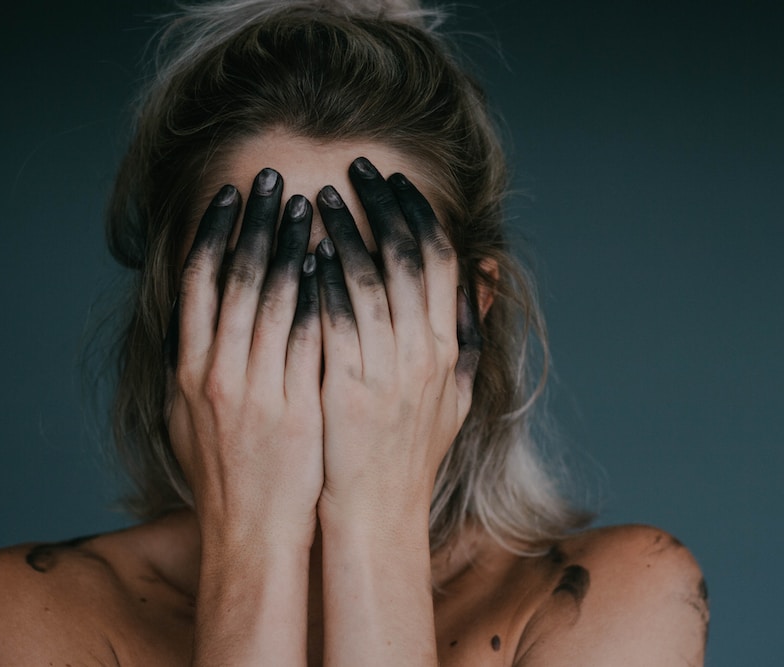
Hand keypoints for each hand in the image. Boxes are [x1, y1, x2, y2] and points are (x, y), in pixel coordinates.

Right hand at [167, 168, 322, 548]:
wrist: (251, 533)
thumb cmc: (223, 474)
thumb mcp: (186, 417)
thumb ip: (189, 364)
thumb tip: (191, 318)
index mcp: (188, 370)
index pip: (197, 284)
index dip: (212, 233)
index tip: (229, 196)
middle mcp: (216, 373)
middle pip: (235, 278)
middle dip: (255, 222)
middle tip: (272, 178)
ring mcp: (257, 390)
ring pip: (274, 298)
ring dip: (291, 244)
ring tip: (309, 205)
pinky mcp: (296, 406)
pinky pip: (310, 337)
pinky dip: (320, 294)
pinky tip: (334, 262)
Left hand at [314, 158, 481, 526]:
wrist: (375, 512)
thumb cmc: (410, 453)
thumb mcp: (456, 393)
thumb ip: (469, 330)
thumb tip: (485, 270)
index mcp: (449, 347)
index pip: (441, 259)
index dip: (418, 213)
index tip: (394, 182)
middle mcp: (425, 352)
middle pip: (407, 255)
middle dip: (382, 204)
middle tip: (355, 169)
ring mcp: (387, 370)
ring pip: (368, 278)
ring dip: (343, 231)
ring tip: (317, 200)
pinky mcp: (346, 386)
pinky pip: (333, 318)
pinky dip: (318, 279)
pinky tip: (299, 252)